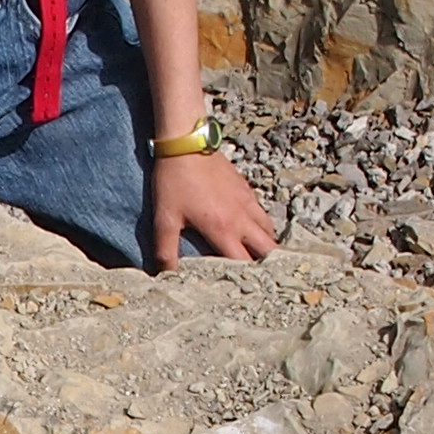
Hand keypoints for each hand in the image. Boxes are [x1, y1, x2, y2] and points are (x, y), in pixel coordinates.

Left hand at [152, 151, 277, 268]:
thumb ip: (166, 249)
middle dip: (268, 265)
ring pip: (269, 230)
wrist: (187, 142)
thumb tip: (166, 275)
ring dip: (266, 245)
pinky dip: (263, 226)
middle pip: (267, 248)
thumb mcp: (165, 218)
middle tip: (265, 278)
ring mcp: (247, 202)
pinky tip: (253, 230)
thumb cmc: (174, 180)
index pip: (245, 263)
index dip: (247, 279)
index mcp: (223, 229)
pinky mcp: (246, 189)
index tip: (247, 290)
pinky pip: (262, 213)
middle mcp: (241, 218)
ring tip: (261, 258)